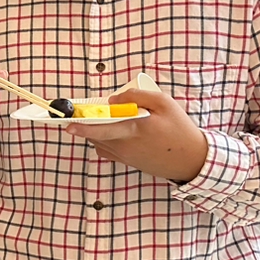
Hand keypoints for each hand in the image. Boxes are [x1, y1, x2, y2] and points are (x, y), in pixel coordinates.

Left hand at [67, 89, 208, 182]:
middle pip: (95, 136)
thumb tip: (113, 100)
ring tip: (109, 120)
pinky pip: (108, 150)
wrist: (192, 159)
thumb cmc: (179, 129)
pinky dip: (106, 140)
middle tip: (78, 118)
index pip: (101, 129)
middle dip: (85, 126)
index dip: (82, 127)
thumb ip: (137, 96)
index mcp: (134, 129)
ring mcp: (126, 157)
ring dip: (98, 131)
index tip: (68, 124)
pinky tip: (116, 131)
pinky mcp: (128, 162)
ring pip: (100, 143)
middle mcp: (125, 146)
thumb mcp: (164, 103)